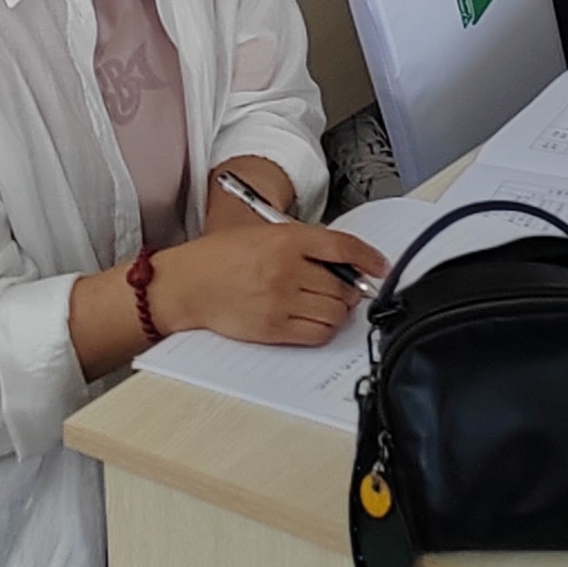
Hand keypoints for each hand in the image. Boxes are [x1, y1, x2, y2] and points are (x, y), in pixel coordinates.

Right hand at [156, 218, 385, 345]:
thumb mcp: (263, 232)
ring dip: (338, 311)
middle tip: (345, 289)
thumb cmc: (220, 257)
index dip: (369, 258)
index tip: (380, 266)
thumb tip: (341, 262)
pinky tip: (315, 320)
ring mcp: (281, 300)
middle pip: (344, 285)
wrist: (187, 284)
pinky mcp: (273, 328)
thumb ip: (302, 244)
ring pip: (335, 312)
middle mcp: (287, 268)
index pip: (342, 247)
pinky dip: (324, 329)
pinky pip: (317, 334)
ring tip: (326, 305)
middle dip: (351, 289)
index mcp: (286, 238)